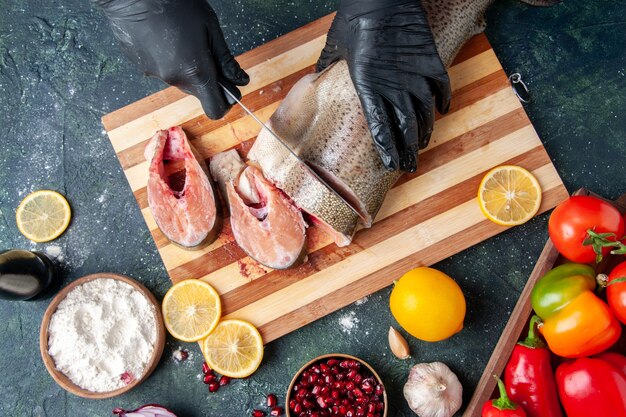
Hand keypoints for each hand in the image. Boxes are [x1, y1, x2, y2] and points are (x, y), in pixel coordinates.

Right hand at [94, 0, 248, 118]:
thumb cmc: (175, 3)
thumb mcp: (211, 27)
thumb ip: (225, 59)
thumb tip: (240, 80)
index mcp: (195, 71)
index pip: (215, 109)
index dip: (225, 101)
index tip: (229, 88)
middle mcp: (174, 78)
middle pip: (198, 91)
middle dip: (206, 77)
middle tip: (206, 50)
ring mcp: (155, 74)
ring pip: (180, 80)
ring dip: (187, 67)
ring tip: (183, 39)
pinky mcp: (141, 66)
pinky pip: (162, 69)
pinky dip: (169, 59)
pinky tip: (166, 38)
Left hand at [317, 0, 450, 171]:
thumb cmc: (354, 18)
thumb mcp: (334, 45)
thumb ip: (326, 65)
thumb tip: (315, 75)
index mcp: (367, 86)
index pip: (380, 127)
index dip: (387, 149)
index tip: (391, 166)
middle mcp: (393, 85)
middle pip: (405, 127)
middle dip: (408, 150)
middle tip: (410, 166)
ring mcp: (414, 73)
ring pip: (424, 112)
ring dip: (424, 131)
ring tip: (422, 144)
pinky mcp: (430, 60)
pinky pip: (441, 86)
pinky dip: (443, 100)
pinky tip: (442, 111)